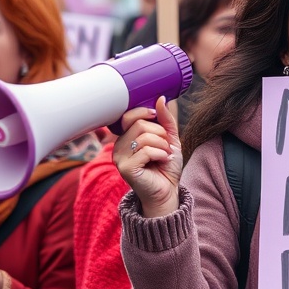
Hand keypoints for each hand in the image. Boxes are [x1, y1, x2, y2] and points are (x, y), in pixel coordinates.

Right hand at [112, 97, 182, 215]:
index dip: (146, 113)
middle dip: (160, 133)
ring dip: (162, 145)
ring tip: (165, 155)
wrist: (168, 191)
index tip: (158, 120)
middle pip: (139, 124)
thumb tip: (161, 98)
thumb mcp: (169, 138)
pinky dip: (160, 154)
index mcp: (126, 138)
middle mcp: (119, 146)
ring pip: (143, 137)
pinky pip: (145, 151)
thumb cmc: (166, 166)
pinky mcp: (126, 168)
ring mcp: (120, 158)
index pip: (129, 115)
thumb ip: (165, 119)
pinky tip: (162, 161)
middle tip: (166, 146)